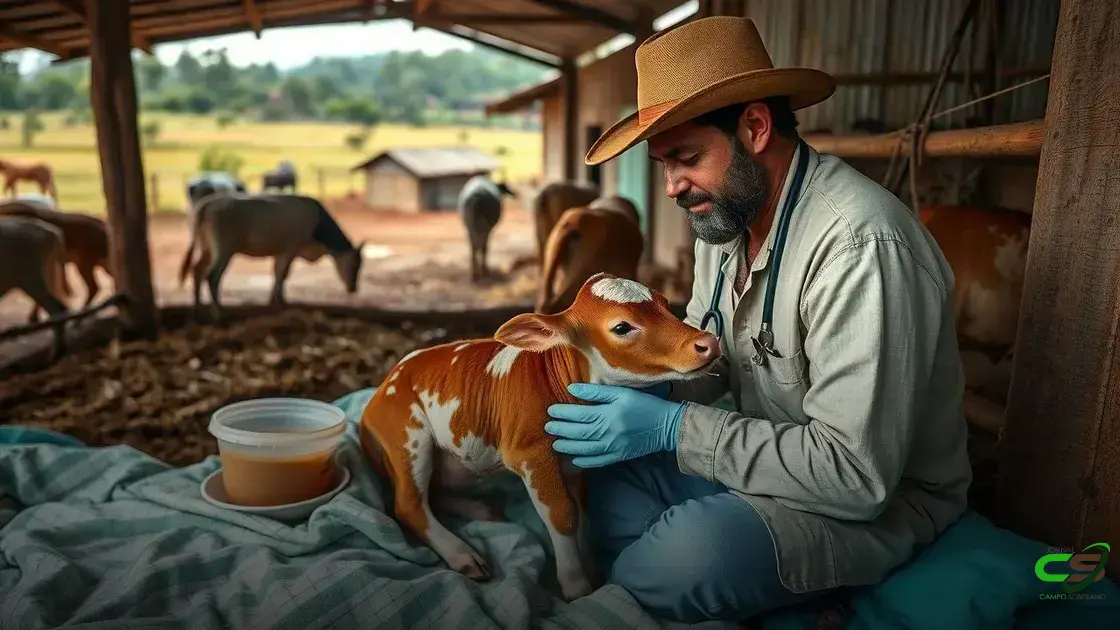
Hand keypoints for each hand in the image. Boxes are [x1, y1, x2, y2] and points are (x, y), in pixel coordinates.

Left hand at [545, 383, 685, 467]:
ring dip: (568, 446)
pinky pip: (598, 461)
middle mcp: (608, 432)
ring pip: (585, 449)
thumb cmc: (644, 405)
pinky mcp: (619, 456)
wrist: (666, 426)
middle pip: (579, 432)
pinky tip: (574, 459)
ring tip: (555, 444)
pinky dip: (585, 461)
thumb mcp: (622, 393)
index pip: (579, 414)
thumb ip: (597, 393)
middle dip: (561, 430)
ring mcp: (613, 447)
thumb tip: (573, 389)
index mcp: (608, 414)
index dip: (563, 413)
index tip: (551, 410)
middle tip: (547, 427)